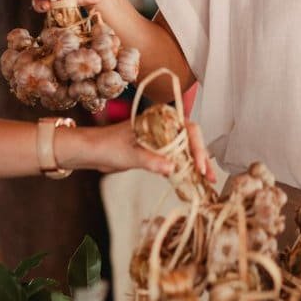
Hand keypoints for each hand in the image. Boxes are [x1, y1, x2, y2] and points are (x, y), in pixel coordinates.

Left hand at [57, 120, 216, 183]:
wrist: (91, 152)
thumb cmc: (106, 146)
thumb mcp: (129, 154)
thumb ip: (150, 160)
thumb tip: (172, 168)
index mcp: (159, 119)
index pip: (188, 129)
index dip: (198, 146)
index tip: (200, 165)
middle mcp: (163, 127)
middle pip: (191, 140)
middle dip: (202, 158)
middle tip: (209, 177)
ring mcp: (161, 140)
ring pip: (185, 151)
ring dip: (195, 165)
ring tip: (206, 181)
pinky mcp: (157, 152)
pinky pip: (175, 159)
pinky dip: (184, 170)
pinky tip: (191, 181)